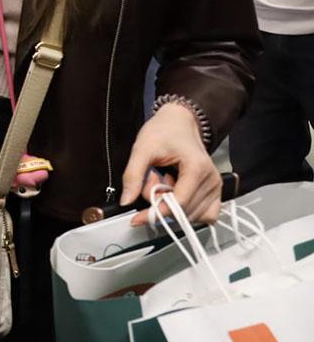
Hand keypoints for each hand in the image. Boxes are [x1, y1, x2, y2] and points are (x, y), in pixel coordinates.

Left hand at [121, 103, 220, 224]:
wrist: (180, 123)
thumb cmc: (163, 132)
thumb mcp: (142, 149)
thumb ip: (133, 175)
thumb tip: (126, 201)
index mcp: (197, 168)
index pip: (179, 203)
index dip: (156, 213)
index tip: (136, 218)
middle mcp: (212, 180)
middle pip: (184, 211)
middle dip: (161, 203)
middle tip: (151, 180)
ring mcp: (216, 188)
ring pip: (190, 215)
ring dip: (171, 205)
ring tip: (163, 181)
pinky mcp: (214, 193)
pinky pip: (201, 214)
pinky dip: (184, 209)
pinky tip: (174, 191)